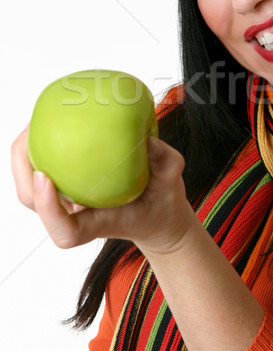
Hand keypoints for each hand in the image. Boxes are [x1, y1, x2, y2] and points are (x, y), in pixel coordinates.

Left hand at [11, 126, 191, 254]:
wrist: (156, 216)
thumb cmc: (160, 204)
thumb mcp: (172, 184)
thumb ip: (167, 163)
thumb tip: (147, 141)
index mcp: (98, 224)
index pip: (66, 230)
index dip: (48, 208)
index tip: (44, 178)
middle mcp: (76, 215)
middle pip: (33, 201)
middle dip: (22, 168)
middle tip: (30, 131)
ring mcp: (68, 202)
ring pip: (30, 185)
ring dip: (24, 154)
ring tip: (34, 120)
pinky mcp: (68, 188)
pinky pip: (46, 166)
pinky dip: (40, 145)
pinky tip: (50, 120)